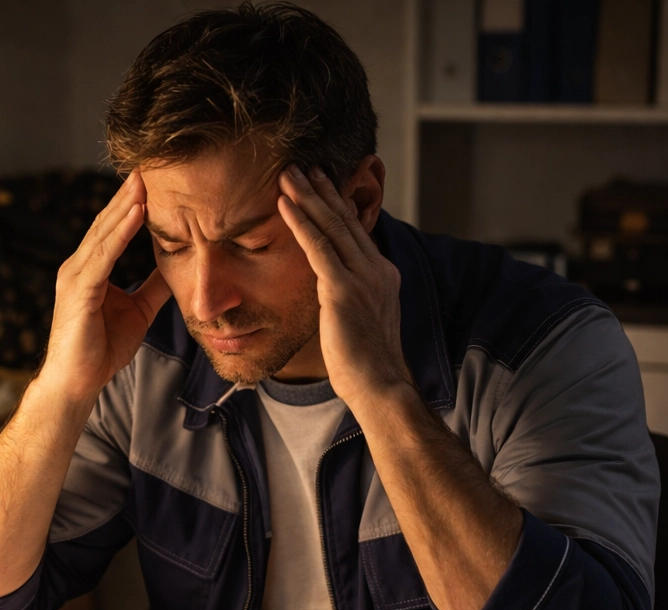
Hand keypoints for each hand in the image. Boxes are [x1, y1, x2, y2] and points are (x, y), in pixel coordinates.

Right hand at [39, 172, 171, 405]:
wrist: (77, 383)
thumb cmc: (100, 350)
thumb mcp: (138, 311)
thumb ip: (153, 287)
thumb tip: (178, 268)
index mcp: (90, 269)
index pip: (112, 228)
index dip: (131, 204)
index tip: (153, 180)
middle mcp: (78, 266)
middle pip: (106, 222)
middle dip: (128, 194)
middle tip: (148, 164)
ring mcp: (75, 276)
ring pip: (104, 232)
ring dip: (126, 204)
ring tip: (145, 179)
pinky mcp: (79, 290)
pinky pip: (104, 254)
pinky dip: (121, 232)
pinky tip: (138, 212)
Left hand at [277, 165, 411, 406]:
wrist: (380, 385)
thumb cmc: (365, 364)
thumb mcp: (361, 320)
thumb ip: (350, 296)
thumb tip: (331, 291)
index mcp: (382, 274)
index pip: (356, 231)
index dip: (336, 205)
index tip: (320, 183)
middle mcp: (376, 269)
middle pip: (345, 220)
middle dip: (321, 190)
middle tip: (301, 166)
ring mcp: (363, 278)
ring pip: (332, 227)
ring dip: (307, 197)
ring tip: (288, 174)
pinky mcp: (343, 290)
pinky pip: (318, 249)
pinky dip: (301, 223)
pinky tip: (285, 205)